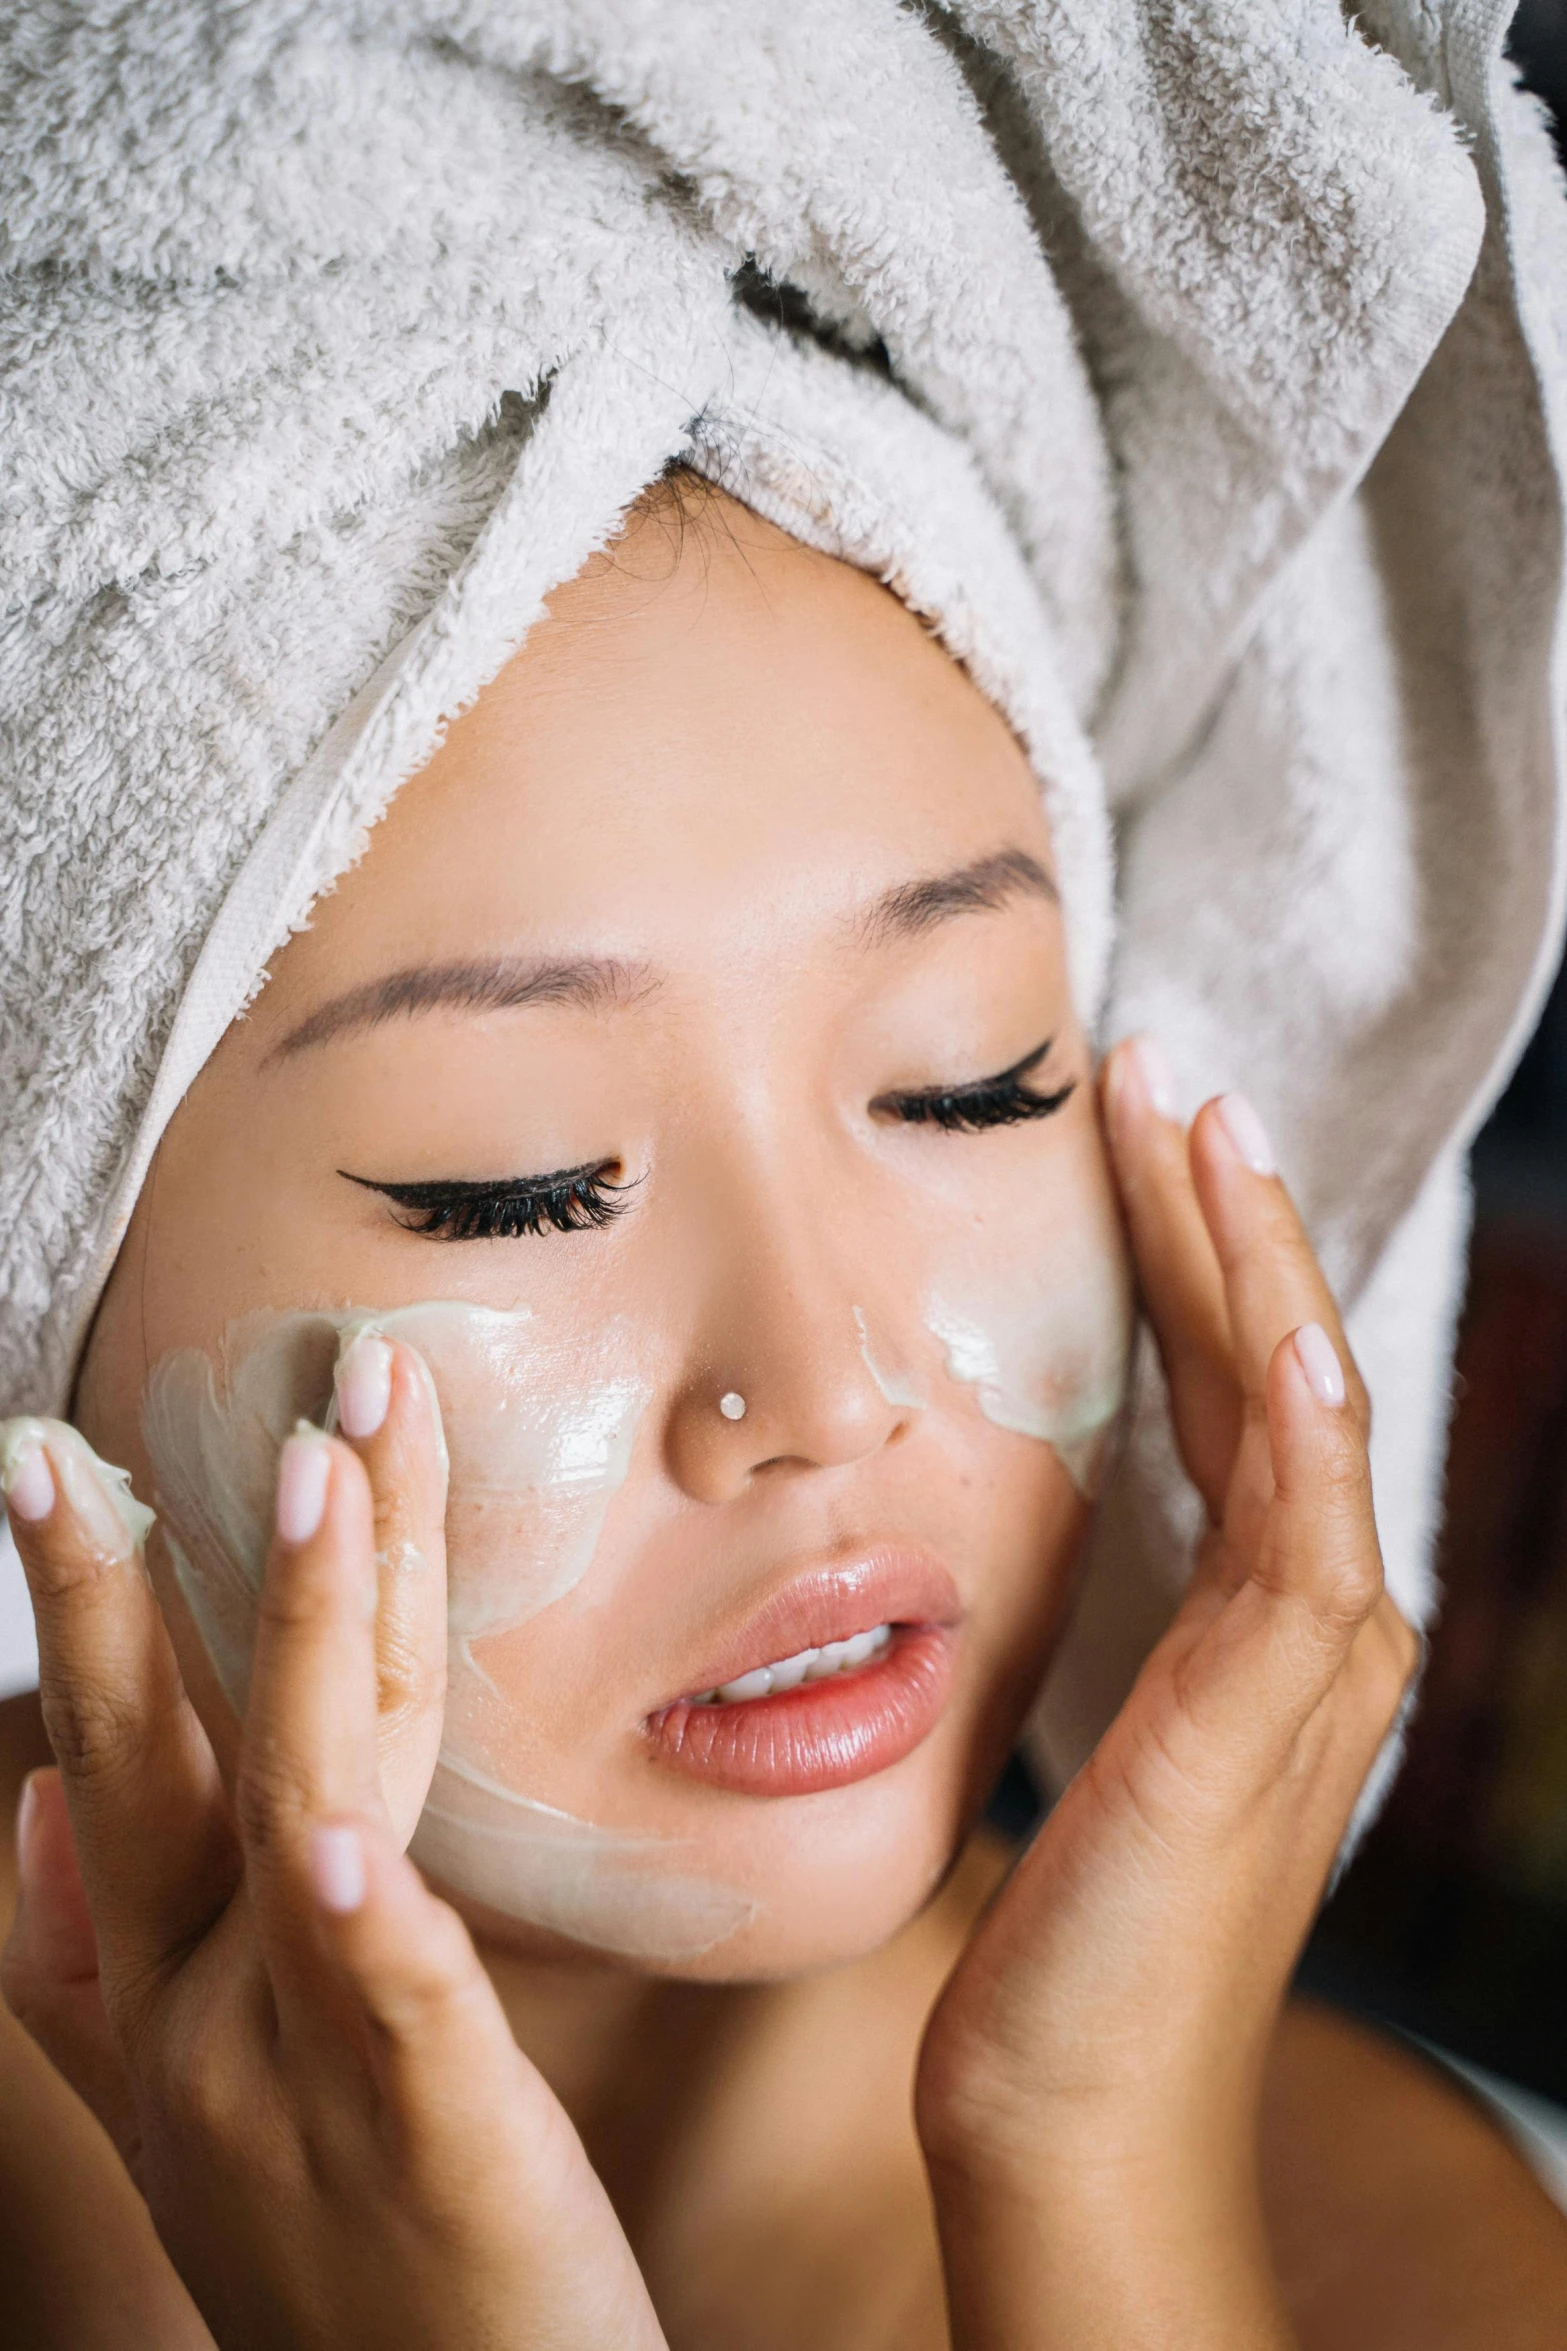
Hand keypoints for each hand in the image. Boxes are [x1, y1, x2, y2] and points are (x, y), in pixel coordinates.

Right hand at [1, 1339, 665, 2350]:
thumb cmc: (344, 2267)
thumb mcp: (187, 2116)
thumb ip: (95, 1977)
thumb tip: (29, 1814)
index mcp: (169, 1998)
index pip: (129, 1759)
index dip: (91, 1612)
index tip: (56, 1459)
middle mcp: (208, 2026)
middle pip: (169, 1767)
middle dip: (127, 1589)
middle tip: (93, 1423)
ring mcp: (301, 2088)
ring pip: (294, 1818)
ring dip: (298, 1637)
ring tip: (315, 1474)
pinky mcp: (434, 2149)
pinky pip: (394, 2013)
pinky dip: (368, 1923)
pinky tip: (345, 1847)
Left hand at [915, 1040, 1419, 2350]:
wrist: (1072, 2105)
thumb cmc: (1059, 1930)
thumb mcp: (1075, 1723)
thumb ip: (1088, 1612)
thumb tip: (1018, 1513)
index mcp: (1258, 1615)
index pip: (1227, 1383)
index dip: (1189, 1250)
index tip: (1126, 1130)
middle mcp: (1312, 1616)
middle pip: (1269, 1360)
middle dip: (1216, 1210)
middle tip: (1158, 1071)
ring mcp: (1313, 1656)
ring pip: (1295, 1403)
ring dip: (1250, 1256)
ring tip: (1200, 1119)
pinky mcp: (1278, 1703)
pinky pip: (1306, 1522)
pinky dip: (1298, 1408)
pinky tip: (1275, 1316)